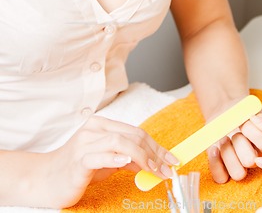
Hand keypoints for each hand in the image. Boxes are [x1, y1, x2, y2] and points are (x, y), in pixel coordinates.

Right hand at [39, 116, 178, 207]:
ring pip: (120, 141)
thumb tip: (153, 161)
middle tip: (168, 168)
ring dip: (142, 156)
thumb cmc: (78, 169)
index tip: (171, 160)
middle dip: (155, 152)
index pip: (136, 132)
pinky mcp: (78, 160)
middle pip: (132, 135)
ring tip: (155, 169)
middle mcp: (94, 129)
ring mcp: (85, 143)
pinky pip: (100, 155)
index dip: (157, 146)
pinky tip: (128, 161)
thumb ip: (128, 158)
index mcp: (102, 125)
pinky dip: (116, 157)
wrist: (46, 180)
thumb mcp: (108, 161)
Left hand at [207, 106, 261, 183]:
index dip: (252, 130)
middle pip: (250, 161)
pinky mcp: (224, 170)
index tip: (246, 118)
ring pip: (238, 174)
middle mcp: (255, 159)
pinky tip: (214, 148)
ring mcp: (239, 166)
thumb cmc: (240, 111)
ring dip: (227, 153)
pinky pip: (221, 177)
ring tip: (224, 139)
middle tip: (235, 132)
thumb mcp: (253, 110)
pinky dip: (215, 162)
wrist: (225, 111)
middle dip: (239, 142)